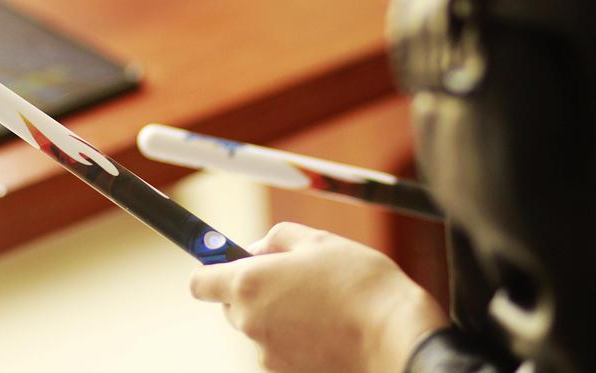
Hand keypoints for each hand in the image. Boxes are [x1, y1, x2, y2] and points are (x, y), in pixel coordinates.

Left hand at [190, 222, 446, 372]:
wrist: (396, 337)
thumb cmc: (358, 282)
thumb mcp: (316, 240)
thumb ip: (274, 239)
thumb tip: (254, 250)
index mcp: (248, 284)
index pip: (200, 281)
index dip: (213, 270)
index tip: (229, 264)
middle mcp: (249, 323)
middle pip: (232, 306)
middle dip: (254, 292)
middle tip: (294, 280)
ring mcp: (267, 356)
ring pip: (260, 329)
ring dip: (279, 317)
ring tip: (323, 306)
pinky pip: (282, 351)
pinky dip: (296, 341)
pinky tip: (328, 330)